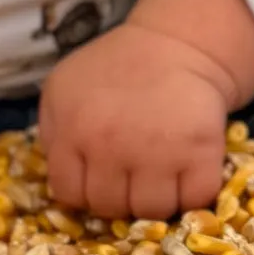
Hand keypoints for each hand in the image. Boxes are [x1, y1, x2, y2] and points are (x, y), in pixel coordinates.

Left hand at [39, 0, 253, 221]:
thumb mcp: (62, 89)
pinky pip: (195, 200)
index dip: (84, 191)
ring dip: (157, 199)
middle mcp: (110, 146)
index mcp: (72, 130)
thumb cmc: (117, 67)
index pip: (69, 194)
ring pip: (152, 211)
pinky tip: (188, 169)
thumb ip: (52, 134)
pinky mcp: (200, 152)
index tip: (100, 177)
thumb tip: (60, 180)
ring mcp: (157, 151)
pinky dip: (194, 193)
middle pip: (110, 208)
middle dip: (120, 196)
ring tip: (160, 170)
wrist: (177, 43)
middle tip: (133, 172)